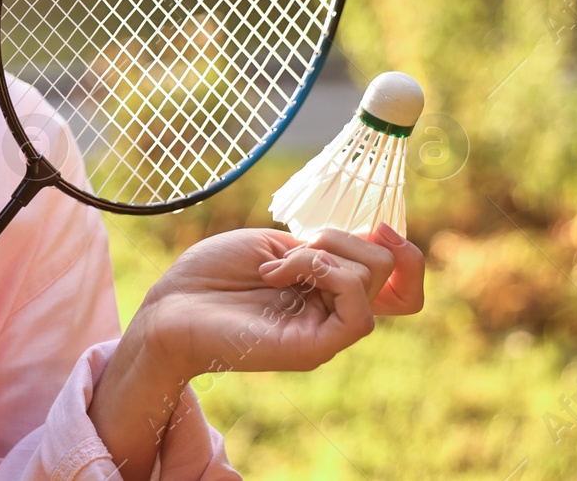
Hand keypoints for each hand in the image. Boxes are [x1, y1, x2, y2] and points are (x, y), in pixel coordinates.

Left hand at [134, 222, 425, 380]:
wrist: (170, 305)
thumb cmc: (212, 273)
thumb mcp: (276, 247)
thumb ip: (325, 249)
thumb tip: (375, 242)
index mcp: (328, 290)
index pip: (400, 285)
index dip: (406, 254)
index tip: (379, 226)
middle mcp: (333, 314)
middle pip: (387, 272)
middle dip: (342, 239)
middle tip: (293, 247)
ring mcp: (326, 334)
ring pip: (371, 283)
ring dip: (321, 255)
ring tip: (274, 266)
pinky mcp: (313, 349)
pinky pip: (358, 315)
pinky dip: (324, 276)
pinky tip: (277, 276)